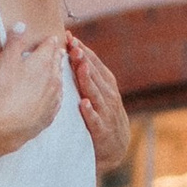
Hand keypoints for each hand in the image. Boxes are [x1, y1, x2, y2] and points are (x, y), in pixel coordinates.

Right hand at [0, 24, 66, 156]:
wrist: (11, 124)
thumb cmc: (6, 91)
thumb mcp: (6, 61)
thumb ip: (14, 42)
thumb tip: (21, 25)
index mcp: (43, 62)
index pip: (50, 46)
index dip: (49, 40)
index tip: (51, 38)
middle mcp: (53, 77)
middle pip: (57, 62)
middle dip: (57, 55)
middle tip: (59, 50)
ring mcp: (55, 95)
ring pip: (60, 80)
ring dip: (58, 73)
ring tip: (57, 69)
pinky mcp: (52, 112)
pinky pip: (57, 98)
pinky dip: (56, 92)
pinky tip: (54, 94)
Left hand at [67, 33, 132, 170]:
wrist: (115, 148)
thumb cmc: (101, 116)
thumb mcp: (98, 94)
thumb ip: (86, 77)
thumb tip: (71, 53)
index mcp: (106, 85)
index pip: (95, 64)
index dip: (84, 51)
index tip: (70, 38)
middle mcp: (109, 96)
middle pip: (95, 75)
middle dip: (84, 60)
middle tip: (73, 46)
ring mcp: (107, 114)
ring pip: (96, 94)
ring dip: (88, 81)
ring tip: (81, 68)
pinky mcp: (103, 131)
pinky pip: (96, 121)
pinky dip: (90, 112)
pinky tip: (84, 104)